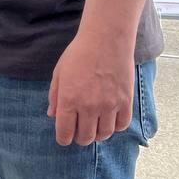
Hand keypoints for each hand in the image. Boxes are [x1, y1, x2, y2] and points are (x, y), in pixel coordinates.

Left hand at [47, 31, 134, 146]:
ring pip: (104, 135)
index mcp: (69, 100)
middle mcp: (89, 106)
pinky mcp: (125, 101)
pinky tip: (110, 119)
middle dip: (80, 138)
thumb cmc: (79, 53)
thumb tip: (52, 115)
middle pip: (85, 138)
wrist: (106, 40)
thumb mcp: (59, 72)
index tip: (64, 137)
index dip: (63, 138)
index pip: (65, 133)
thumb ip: (54, 96)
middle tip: (79, 131)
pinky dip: (115, 127)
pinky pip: (121, 126)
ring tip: (95, 125)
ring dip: (97, 134)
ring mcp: (109, 105)